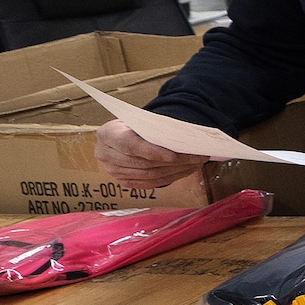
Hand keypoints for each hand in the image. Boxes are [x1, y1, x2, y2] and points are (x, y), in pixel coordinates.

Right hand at [94, 119, 210, 190]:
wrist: (122, 135)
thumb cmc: (135, 125)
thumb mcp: (140, 121)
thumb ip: (155, 130)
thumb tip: (184, 139)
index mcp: (107, 134)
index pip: (132, 146)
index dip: (154, 152)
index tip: (176, 156)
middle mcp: (105, 155)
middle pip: (145, 163)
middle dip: (175, 162)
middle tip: (198, 157)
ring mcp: (113, 171)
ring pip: (150, 175)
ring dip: (177, 171)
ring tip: (197, 163)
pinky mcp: (123, 182)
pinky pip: (150, 183)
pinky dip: (171, 177)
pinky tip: (186, 170)